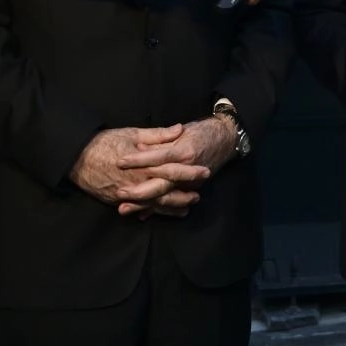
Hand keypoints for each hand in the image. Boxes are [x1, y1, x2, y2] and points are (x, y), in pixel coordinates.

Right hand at [68, 126, 206, 214]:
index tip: (204, 171)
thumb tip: (180, 129)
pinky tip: (162, 213)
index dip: (189, 171)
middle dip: (183, 195)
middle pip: (165, 191)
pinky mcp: (118, 201)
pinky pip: (139, 208)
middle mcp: (137, 181)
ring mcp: (127, 194)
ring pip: (154, 204)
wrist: (76, 158)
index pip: (171, 168)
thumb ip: (159, 134)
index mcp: (143, 164)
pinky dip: (152, 212)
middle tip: (198, 196)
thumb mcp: (133, 133)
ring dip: (171, 207)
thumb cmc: (105, 142)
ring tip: (186, 208)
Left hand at [112, 119, 232, 216]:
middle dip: (138, 191)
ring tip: (123, 210)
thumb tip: (140, 146)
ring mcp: (190, 183)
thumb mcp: (182, 130)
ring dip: (144, 205)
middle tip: (119, 192)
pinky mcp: (191, 189)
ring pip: (164, 197)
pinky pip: (172, 202)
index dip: (138, 160)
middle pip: (160, 184)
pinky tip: (142, 214)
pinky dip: (157, 209)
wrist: (226, 139)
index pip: (157, 157)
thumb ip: (161, 139)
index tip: (119, 161)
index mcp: (184, 151)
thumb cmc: (202, 131)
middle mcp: (187, 169)